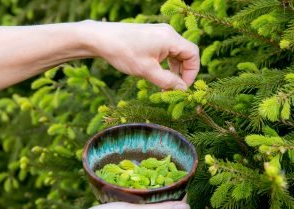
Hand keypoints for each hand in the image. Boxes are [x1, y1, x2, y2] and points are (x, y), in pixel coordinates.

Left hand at [79, 21, 199, 89]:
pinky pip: (167, 51)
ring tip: (166, 86)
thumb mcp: (147, 71)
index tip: (183, 87)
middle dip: (183, 73)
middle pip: (186, 54)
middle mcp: (168, 33)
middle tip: (175, 89)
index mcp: (170, 38)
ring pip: (176, 54)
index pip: (193, 54)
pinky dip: (166, 65)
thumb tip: (182, 90)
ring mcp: (160, 34)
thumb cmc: (123, 52)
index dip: (192, 72)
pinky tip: (159, 76)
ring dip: (174, 70)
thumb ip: (168, 82)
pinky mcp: (153, 37)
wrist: (100, 39)